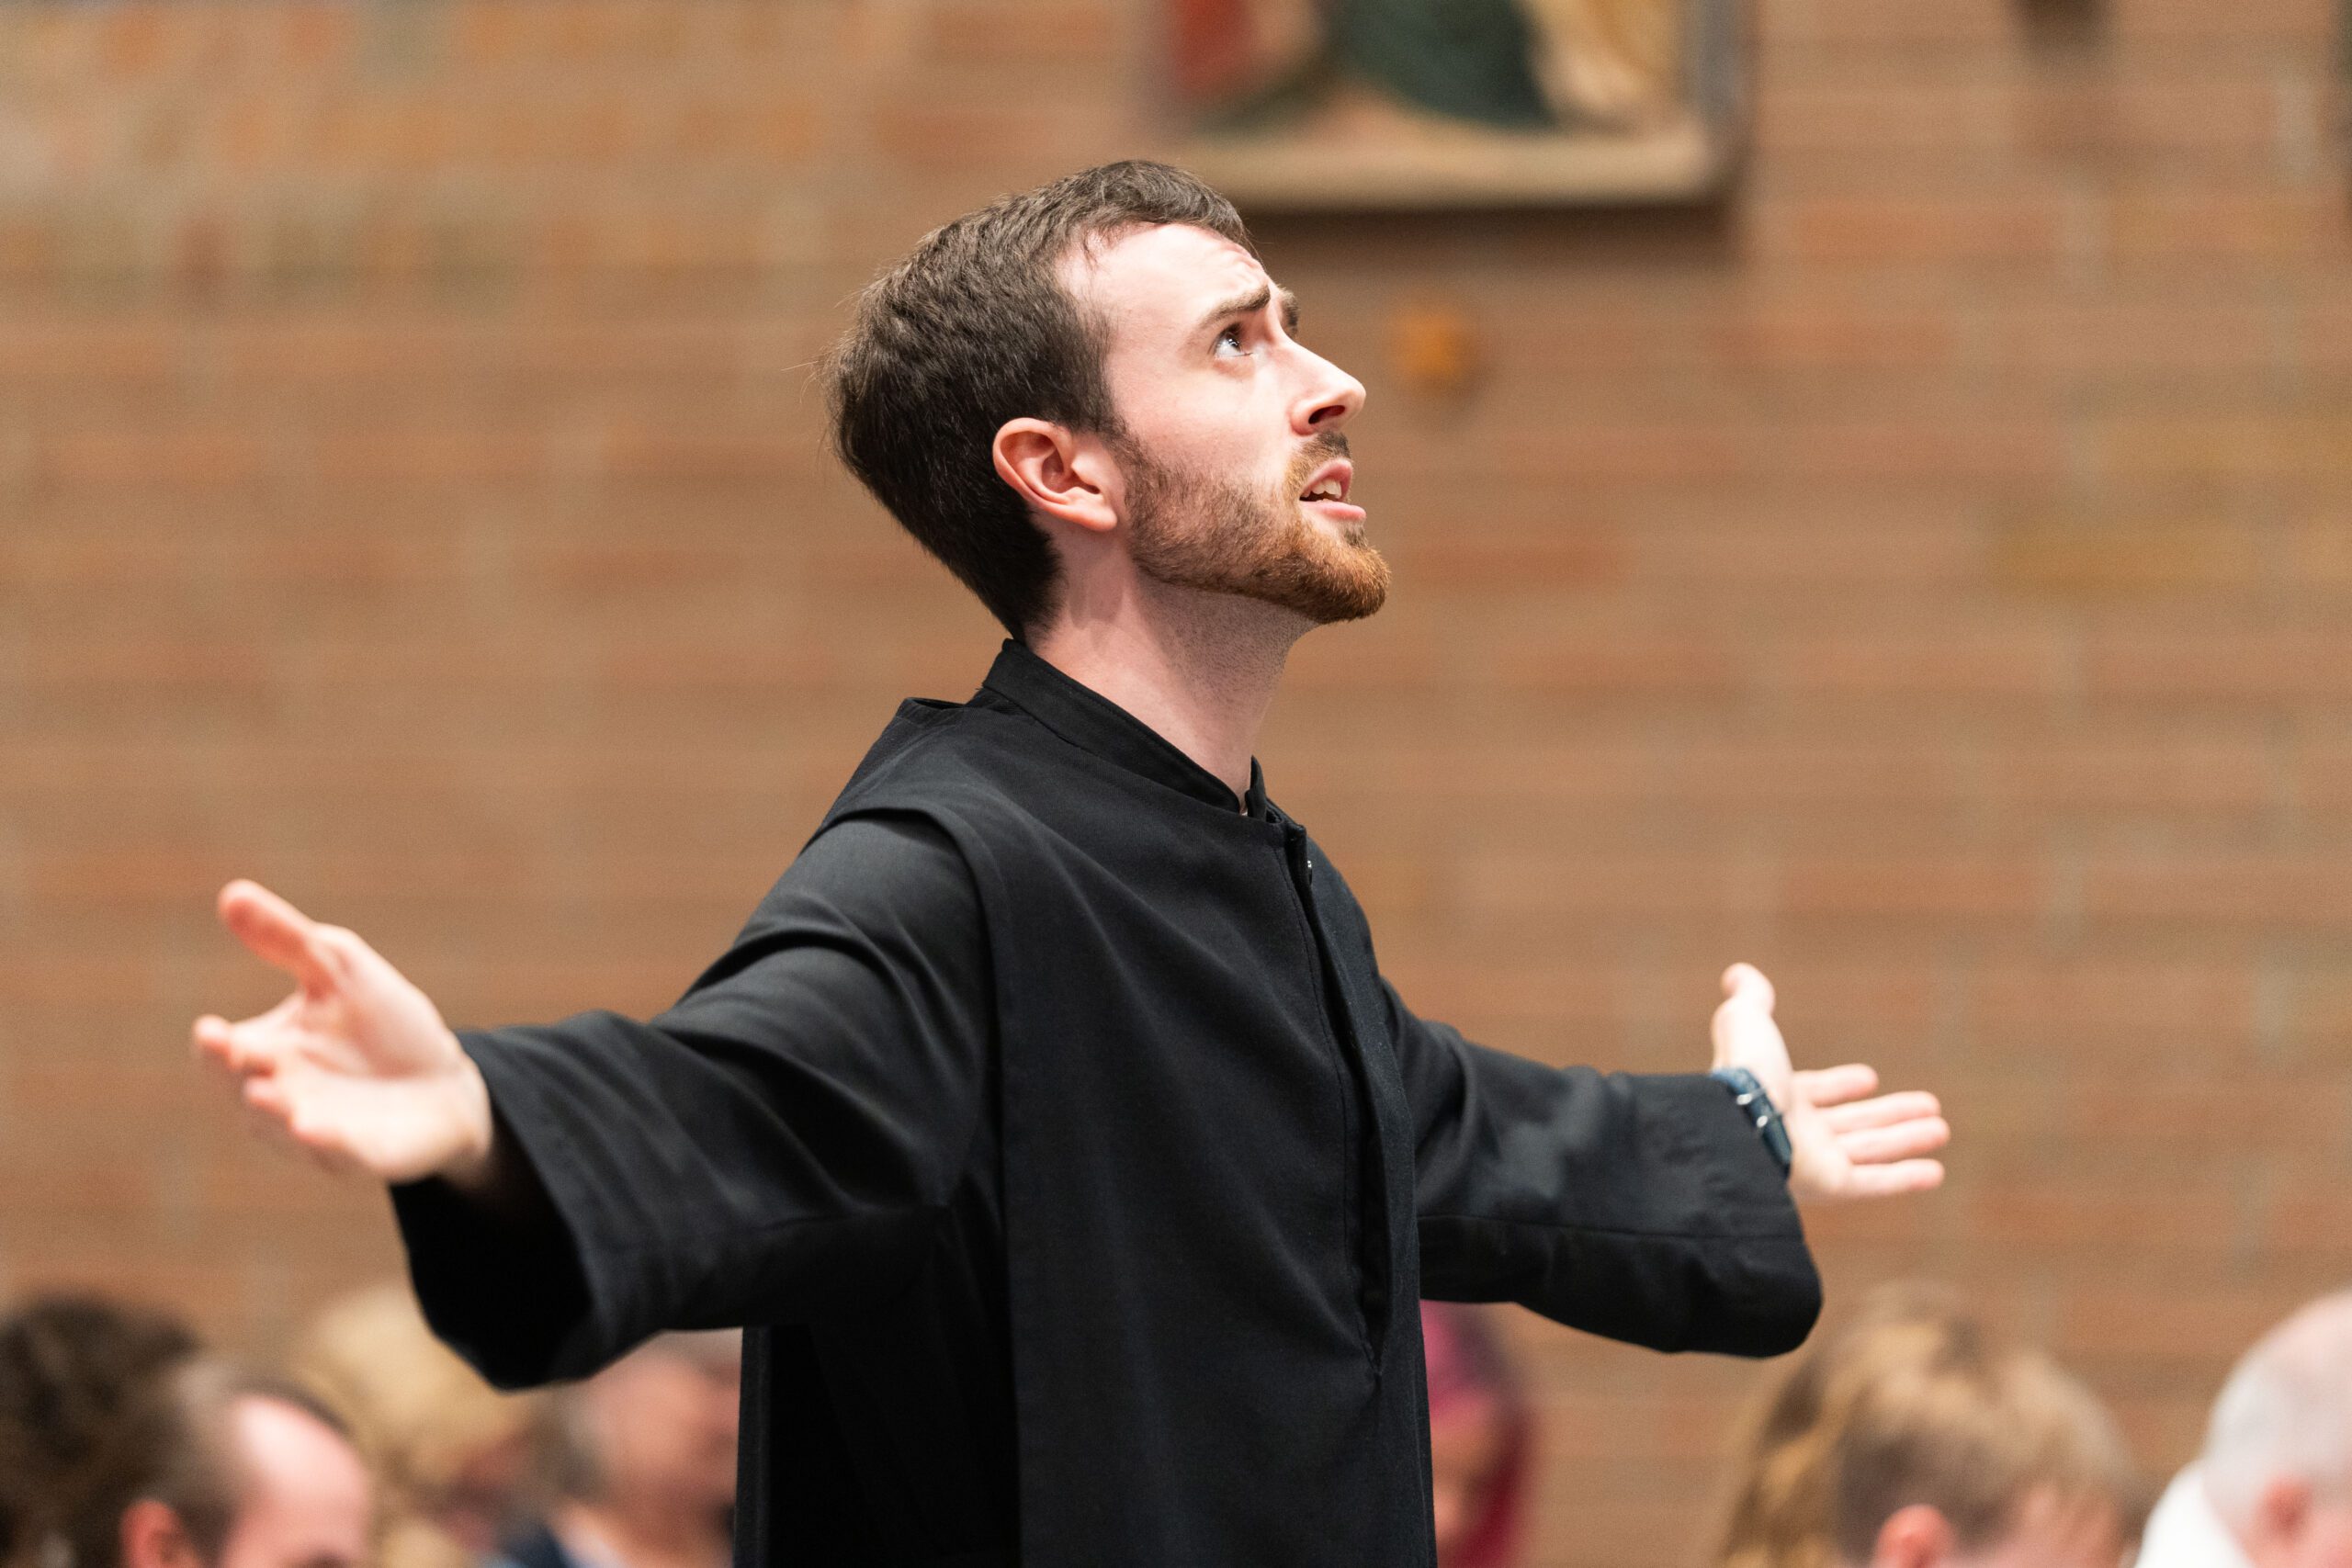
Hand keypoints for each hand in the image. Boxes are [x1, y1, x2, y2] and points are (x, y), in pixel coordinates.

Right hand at [192, 880, 495, 1187]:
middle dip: (234, 1075)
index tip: (212, 1029)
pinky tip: (311, 1128)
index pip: (223, 1053)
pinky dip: (322, 1143)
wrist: (445, 1079)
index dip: (214, 1045)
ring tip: (264, 1092)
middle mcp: (279, 1097)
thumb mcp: (338, 969)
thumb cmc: (383, 1023)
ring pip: (279, 1128)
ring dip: (271, 1112)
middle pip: (240, 1091)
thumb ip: (287, 939)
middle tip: (233, 1054)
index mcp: (265, 1052)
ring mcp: (315, 1132)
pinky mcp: (359, 1156)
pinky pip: (335, 1155)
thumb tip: (232, 893)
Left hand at [1710, 962, 1948, 1203]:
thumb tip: (1738, 973)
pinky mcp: (1830, 1185)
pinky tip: (1936, 1172)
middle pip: (1852, 1123)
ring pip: (1870, 1151)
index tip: (1869, 1078)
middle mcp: (1795, 1130)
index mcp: (1777, 1094)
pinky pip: (1874, 1184)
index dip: (1839, 1086)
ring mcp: (1814, 1161)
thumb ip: (1749, 998)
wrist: (1741, 1120)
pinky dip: (1905, 1179)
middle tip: (1930, 1106)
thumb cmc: (1745, 1071)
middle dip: (1889, 1114)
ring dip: (1906, 1140)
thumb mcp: (1747, 1020)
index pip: (1815, 1092)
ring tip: (1940, 1128)